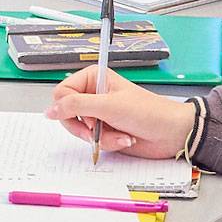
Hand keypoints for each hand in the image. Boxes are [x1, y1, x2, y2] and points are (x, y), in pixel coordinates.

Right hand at [47, 67, 194, 159]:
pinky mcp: (105, 130)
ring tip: (119, 135)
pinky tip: (125, 139)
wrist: (173, 133)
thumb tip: (49, 111)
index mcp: (92, 78)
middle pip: (66, 113)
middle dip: (84, 127)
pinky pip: (93, 140)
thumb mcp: (108, 105)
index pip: (61, 93)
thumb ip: (75, 106)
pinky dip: (108, 143)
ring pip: (79, 130)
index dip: (68, 108)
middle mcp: (93, 95)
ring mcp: (99, 114)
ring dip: (99, 137)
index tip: (83, 118)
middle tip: (96, 130)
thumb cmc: (147, 112)